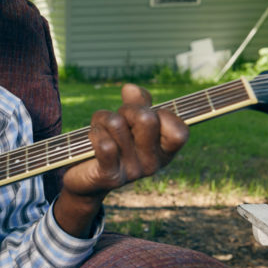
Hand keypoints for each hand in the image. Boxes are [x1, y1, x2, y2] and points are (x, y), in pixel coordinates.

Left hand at [54, 83, 187, 236]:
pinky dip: (94, 133)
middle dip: (126, 109)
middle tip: (117, 120)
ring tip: (100, 129)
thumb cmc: (113, 143)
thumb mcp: (129, 121)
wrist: (86, 179)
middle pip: (147, 119)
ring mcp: (133, 172)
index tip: (147, 115)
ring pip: (117, 124)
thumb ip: (138, 103)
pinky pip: (104, 144)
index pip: (180, 131)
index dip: (162, 114)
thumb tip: (130, 89)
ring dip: (103, 119)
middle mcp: (153, 165)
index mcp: (164, 152)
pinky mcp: (111, 177)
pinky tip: (92, 139)